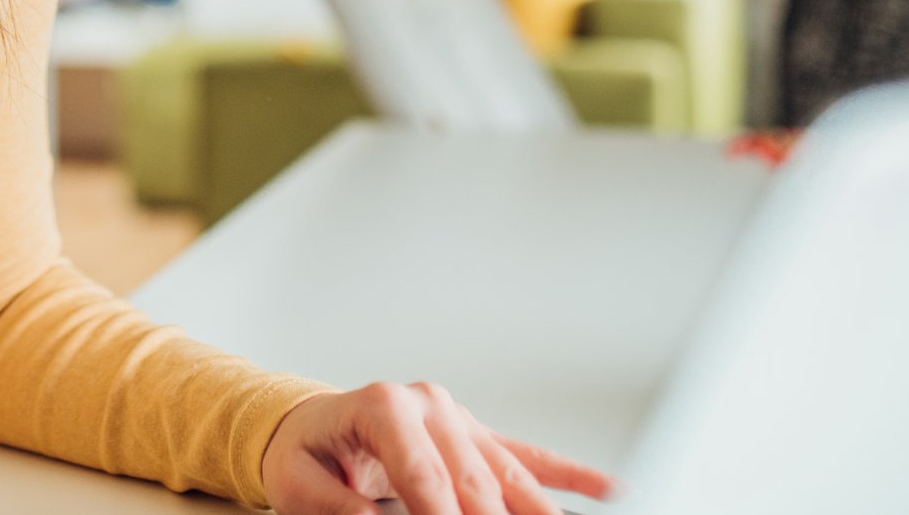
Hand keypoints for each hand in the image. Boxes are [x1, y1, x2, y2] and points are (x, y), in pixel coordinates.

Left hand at [260, 383, 618, 514]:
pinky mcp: (475, 435)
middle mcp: (429, 405)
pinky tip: (609, 490)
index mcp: (385, 407)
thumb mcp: (300, 485)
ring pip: (510, 476)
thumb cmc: (304, 453)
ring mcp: (458, 419)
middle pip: (475, 483)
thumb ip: (340, 508)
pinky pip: (528, 457)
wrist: (307, 423)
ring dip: (538, 513)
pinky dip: (570, 476)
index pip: (425, 478)